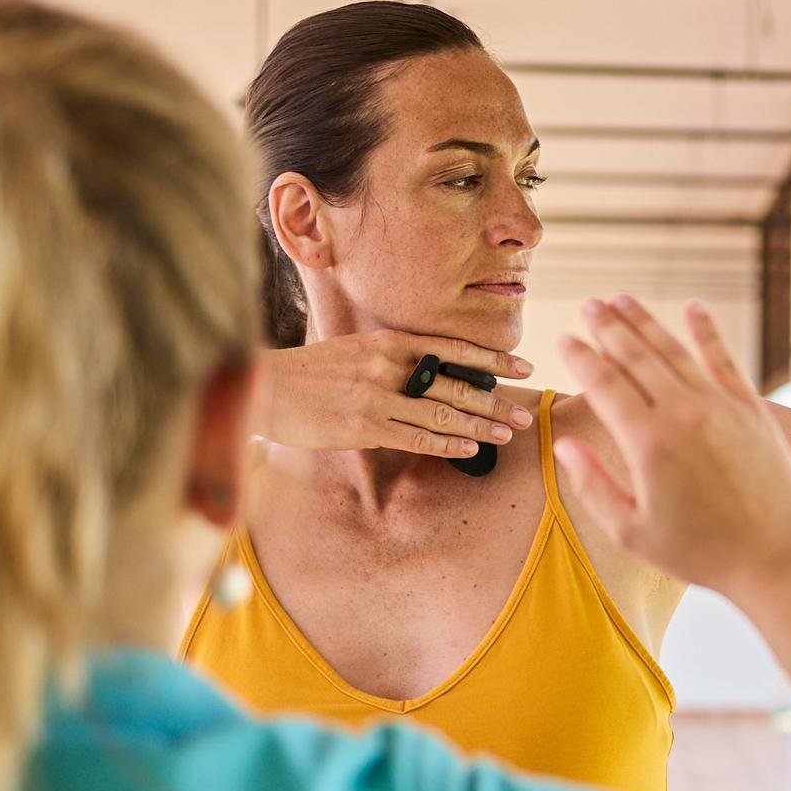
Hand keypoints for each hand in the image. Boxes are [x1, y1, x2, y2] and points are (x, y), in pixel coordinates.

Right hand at [253, 330, 534, 458]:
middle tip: (525, 414)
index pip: (452, 348)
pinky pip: (415, 437)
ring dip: (480, 425)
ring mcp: (376, 396)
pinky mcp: (363, 427)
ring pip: (441, 412)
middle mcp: (387, 365)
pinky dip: (446, 443)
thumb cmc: (312, 373)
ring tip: (508, 434)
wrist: (265, 387)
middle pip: (454, 383)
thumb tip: (430, 371)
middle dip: (495, 400)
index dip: (491, 360)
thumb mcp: (356, 351)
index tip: (523, 367)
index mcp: (388, 341)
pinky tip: (470, 449)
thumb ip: (393, 358)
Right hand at [554, 295, 790, 598]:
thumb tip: (564, 444)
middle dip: (608, 327)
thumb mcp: (632, 532)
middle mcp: (683, 413)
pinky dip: (706, 331)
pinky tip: (694, 309)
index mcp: (647, 442)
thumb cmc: (702, 554)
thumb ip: (592, 485)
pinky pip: (724, 359)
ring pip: (675, 350)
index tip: (564, 339)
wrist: (775, 558)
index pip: (604, 384)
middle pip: (636, 356)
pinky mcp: (752, 409)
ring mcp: (721, 406)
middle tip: (589, 305)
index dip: (580, 357)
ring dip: (645, 322)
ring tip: (622, 300)